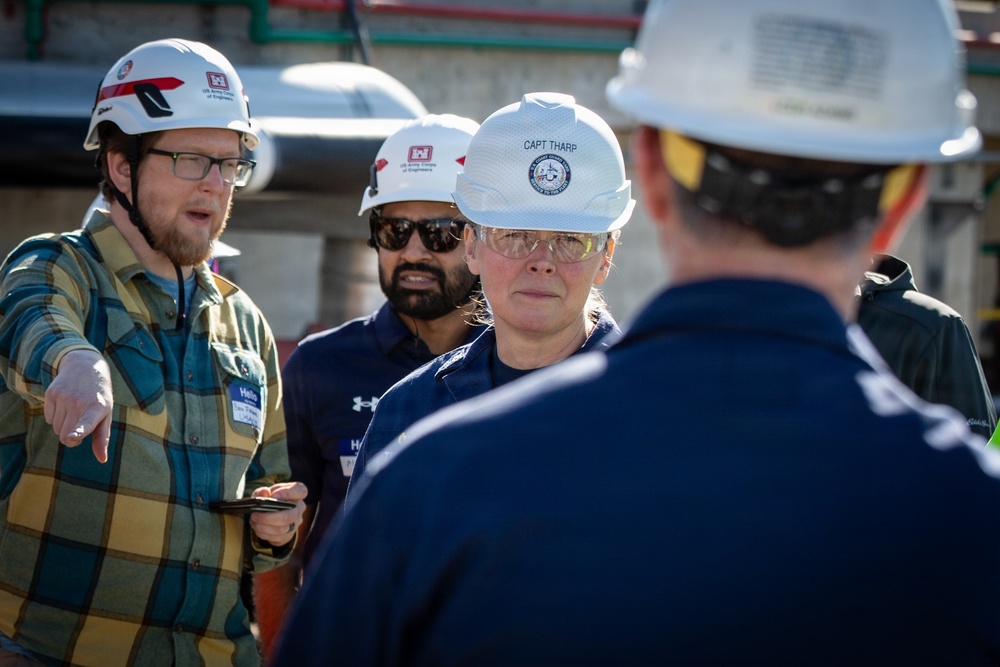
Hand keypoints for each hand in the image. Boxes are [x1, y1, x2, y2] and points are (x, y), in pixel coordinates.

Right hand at [44, 349, 112, 463]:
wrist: (85, 366)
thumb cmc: (99, 397)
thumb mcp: (106, 414)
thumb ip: (102, 438)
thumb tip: (102, 460)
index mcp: (97, 408)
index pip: (86, 423)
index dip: (79, 432)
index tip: (73, 437)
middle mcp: (79, 402)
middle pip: (65, 437)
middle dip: (71, 438)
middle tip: (81, 428)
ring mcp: (63, 397)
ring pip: (56, 429)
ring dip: (63, 426)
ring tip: (75, 411)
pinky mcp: (51, 393)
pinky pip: (48, 419)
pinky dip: (55, 417)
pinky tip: (65, 405)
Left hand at [248, 482, 307, 547]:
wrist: (273, 513)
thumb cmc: (271, 499)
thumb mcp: (265, 492)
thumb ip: (263, 491)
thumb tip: (264, 493)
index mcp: (298, 493)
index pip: (300, 491)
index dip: (287, 493)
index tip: (273, 495)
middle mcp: (299, 509)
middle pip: (288, 516)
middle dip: (267, 517)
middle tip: (255, 514)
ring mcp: (295, 524)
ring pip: (281, 529)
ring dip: (263, 527)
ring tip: (253, 521)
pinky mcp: (288, 536)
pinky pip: (276, 538)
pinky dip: (263, 533)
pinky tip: (257, 527)